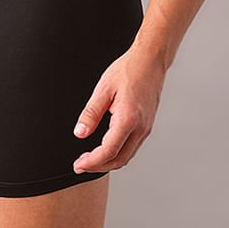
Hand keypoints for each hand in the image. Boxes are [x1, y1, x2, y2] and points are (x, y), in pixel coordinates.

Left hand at [72, 45, 165, 173]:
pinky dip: (118, 153)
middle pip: (119, 160)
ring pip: (127, 156)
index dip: (92, 162)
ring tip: (90, 158)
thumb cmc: (128, 70)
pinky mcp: (147, 125)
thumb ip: (91, 113)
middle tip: (81, 165)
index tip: (78, 165)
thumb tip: (80, 133)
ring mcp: (146, 128)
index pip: (109, 151)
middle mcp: (140, 128)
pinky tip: (106, 148)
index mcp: (128, 118)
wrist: (150, 61)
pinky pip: (132, 147)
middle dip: (98, 166)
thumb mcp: (103, 88)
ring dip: (108, 161)